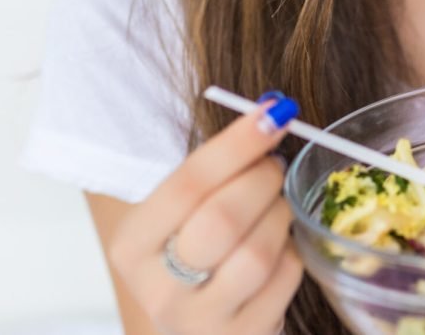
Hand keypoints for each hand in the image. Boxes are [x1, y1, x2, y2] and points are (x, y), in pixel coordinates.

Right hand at [107, 98, 302, 334]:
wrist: (197, 326)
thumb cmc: (194, 250)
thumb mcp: (184, 211)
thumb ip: (218, 165)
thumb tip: (272, 111)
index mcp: (132, 246)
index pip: (187, 184)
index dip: (236, 144)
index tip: (273, 113)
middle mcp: (159, 292)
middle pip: (222, 220)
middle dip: (261, 178)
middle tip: (273, 164)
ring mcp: (199, 325)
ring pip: (258, 253)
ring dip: (279, 214)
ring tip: (275, 204)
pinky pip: (284, 279)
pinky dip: (292, 249)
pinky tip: (279, 244)